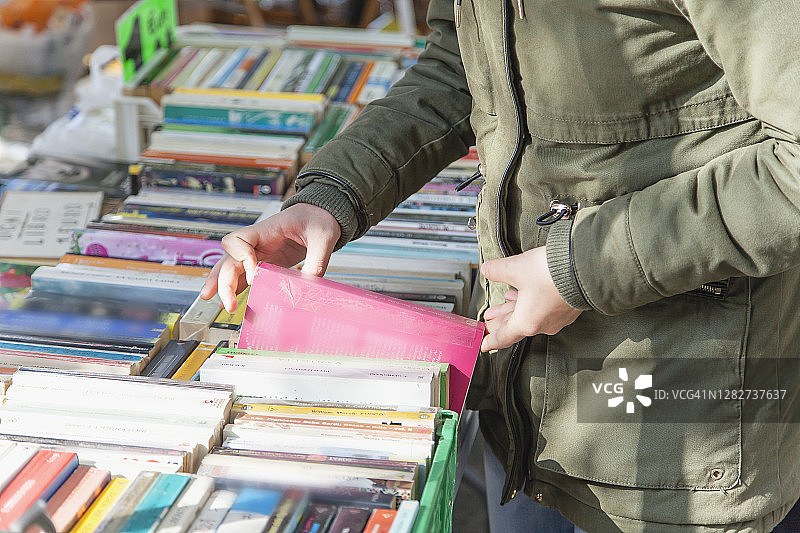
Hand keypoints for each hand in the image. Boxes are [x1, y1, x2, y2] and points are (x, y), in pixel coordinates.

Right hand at [200, 203, 340, 312]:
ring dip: (223, 286)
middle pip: (230, 259)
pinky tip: (233, 301)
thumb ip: (317, 260)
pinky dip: (237, 288)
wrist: (320, 215)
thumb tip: (311, 286)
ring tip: (220, 305)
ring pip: (232, 268)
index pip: (238, 240)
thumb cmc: (317, 217)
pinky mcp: (266, 263)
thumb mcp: (323, 237)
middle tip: (229, 304)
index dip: (242, 259)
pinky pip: (246, 276)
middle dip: (225, 282)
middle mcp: (257, 242)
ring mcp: (260, 253)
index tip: (255, 275)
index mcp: (266, 229)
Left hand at [480, 246, 581, 351]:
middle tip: (489, 320)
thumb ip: (497, 270)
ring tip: (504, 301)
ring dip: (516, 309)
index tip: (484, 345)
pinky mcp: (568, 305)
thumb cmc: (551, 273)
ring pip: (530, 315)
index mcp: (527, 323)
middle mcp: (543, 324)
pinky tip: (527, 292)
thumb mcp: (516, 268)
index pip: (504, 337)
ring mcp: (557, 317)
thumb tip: (487, 269)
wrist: (586, 268)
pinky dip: (532, 303)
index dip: (492, 341)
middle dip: (501, 321)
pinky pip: (544, 308)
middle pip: (516, 326)